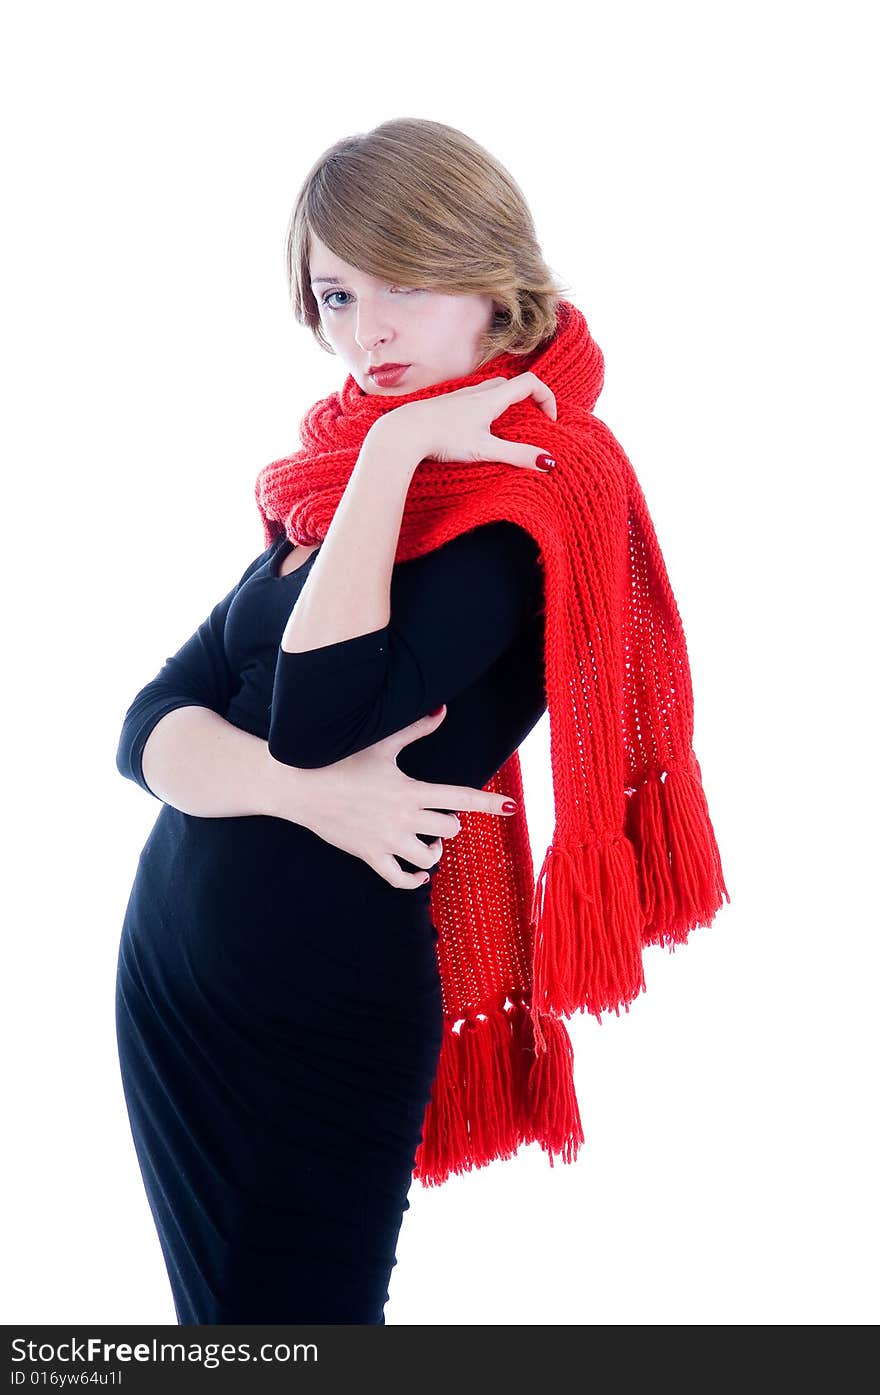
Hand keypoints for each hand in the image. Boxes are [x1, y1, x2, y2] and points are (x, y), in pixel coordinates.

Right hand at [265, 706, 517, 888]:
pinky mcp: (369, 855)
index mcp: (410, 790)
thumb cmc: (340, 760)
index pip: (459, 798)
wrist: (299, 786)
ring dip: (435, 850)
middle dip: (451, 823)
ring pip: (429, 857)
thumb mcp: (381, 743)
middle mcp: (402, 818)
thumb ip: (416, 729)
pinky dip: (414, 879)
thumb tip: (442, 709)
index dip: (488, 803)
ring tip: (430, 841)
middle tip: (440, 815)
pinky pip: (399, 879)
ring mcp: (386, 841)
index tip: (511, 807)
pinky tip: (419, 872)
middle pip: (449, 830)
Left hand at [376, 371, 557, 468]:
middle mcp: (477, 392)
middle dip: (529, 399)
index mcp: (491, 398)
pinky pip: (475, 400)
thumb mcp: (484, 449)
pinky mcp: (446, 406)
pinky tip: (478, 430)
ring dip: (507, 402)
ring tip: (509, 427)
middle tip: (534, 421)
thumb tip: (548, 462)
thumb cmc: (442, 438)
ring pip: (492, 390)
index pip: (530, 383)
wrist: (403, 432)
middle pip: (512, 384)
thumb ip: (517, 455)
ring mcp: (460, 397)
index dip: (547, 397)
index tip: (550, 420)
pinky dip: (487, 408)